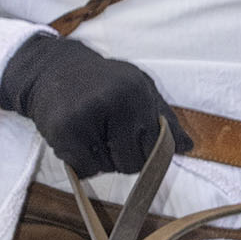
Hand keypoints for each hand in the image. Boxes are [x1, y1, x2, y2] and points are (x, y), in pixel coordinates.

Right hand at [0, 34, 191, 177]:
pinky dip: (84, 163)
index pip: (156, 146)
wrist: (52, 69)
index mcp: (135, 91)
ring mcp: (84, 118)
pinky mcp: (63, 133)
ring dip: (103, 159)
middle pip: (132, 164)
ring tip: (93, 132)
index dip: (149, 152)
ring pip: (108, 169)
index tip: (138, 143)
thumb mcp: (140, 87)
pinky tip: (78, 139)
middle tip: (112, 137)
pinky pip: (85, 170)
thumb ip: (164, 117)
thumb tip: (188, 146)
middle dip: (124, 158)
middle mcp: (111, 102)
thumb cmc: (103, 81)